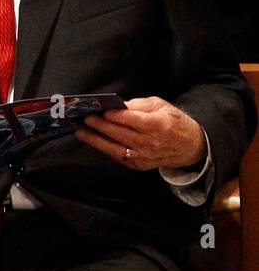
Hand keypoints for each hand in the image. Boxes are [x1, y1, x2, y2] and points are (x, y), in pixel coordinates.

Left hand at [76, 96, 205, 170]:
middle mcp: (152, 143)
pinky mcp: (139, 165)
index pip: (135, 121)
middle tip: (86, 118)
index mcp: (160, 125)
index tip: (103, 111)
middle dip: (101, 126)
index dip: (117, 116)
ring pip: (116, 149)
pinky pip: (118, 157)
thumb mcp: (161, 106)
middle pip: (122, 134)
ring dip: (96, 140)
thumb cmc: (173, 122)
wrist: (190, 147)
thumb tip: (118, 106)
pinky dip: (104, 148)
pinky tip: (92, 140)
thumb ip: (139, 105)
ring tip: (81, 131)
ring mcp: (145, 157)